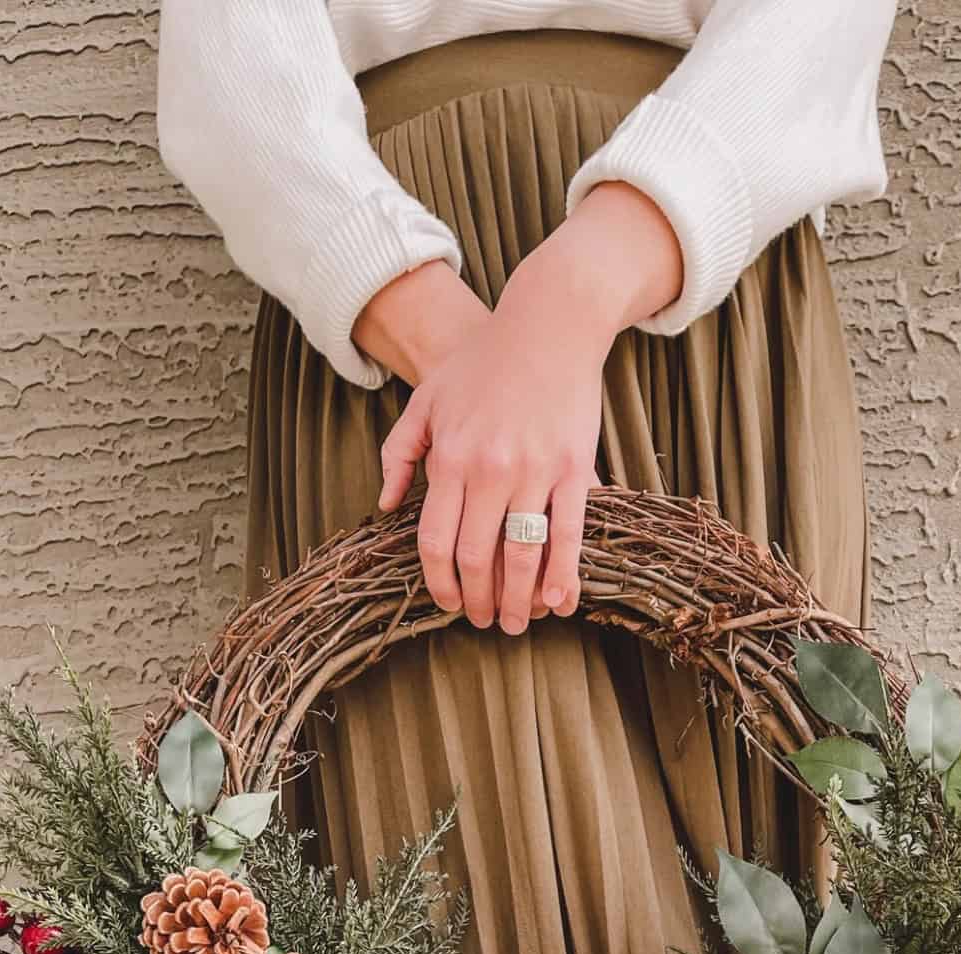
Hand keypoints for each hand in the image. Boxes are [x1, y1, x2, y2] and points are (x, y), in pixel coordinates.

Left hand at [374, 183, 683, 634]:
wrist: (548, 322)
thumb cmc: (483, 361)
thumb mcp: (427, 399)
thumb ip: (400, 453)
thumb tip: (385, 505)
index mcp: (450, 458)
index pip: (436, 541)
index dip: (440, 582)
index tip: (448, 603)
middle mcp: (489, 470)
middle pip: (477, 557)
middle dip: (479, 600)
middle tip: (484, 622)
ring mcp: (535, 471)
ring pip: (523, 555)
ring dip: (519, 600)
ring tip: (518, 623)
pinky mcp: (576, 469)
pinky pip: (569, 535)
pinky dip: (563, 576)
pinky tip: (559, 604)